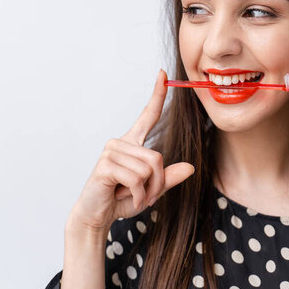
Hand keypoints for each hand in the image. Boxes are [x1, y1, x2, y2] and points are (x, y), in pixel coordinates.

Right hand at [67, 69, 194, 234]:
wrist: (97, 215)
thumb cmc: (121, 200)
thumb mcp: (150, 190)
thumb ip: (168, 179)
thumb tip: (191, 168)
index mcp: (133, 144)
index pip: (148, 116)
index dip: (157, 95)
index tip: (163, 74)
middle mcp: (121, 143)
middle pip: (157, 158)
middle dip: (158, 184)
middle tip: (146, 197)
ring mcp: (111, 152)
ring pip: (148, 169)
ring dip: (147, 191)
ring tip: (133, 197)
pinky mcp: (105, 165)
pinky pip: (136, 179)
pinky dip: (137, 196)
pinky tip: (124, 199)